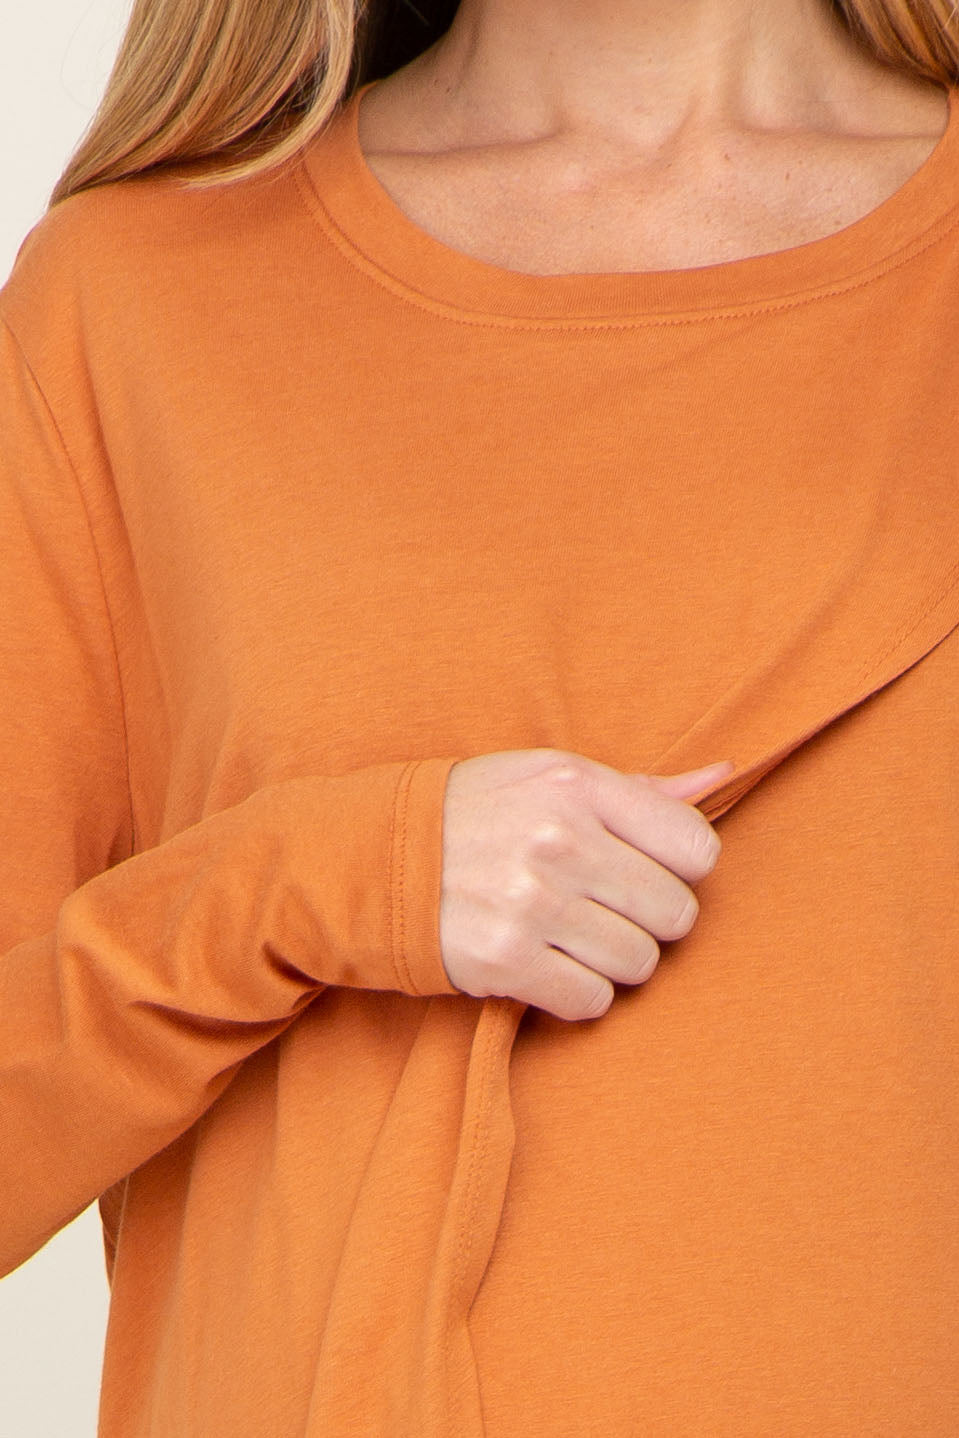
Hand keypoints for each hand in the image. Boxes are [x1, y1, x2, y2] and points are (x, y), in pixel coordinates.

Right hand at [439, 748, 732, 1020]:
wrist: (370, 860)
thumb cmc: (471, 814)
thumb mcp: (545, 777)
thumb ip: (635, 788)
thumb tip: (720, 778)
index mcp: (576, 786)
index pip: (695, 846)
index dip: (679, 868)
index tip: (644, 871)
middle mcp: (560, 841)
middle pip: (675, 913)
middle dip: (647, 921)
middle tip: (603, 910)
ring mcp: (533, 903)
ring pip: (639, 963)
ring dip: (611, 960)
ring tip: (569, 937)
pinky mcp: (507, 960)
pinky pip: (592, 1001)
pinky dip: (576, 995)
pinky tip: (546, 966)